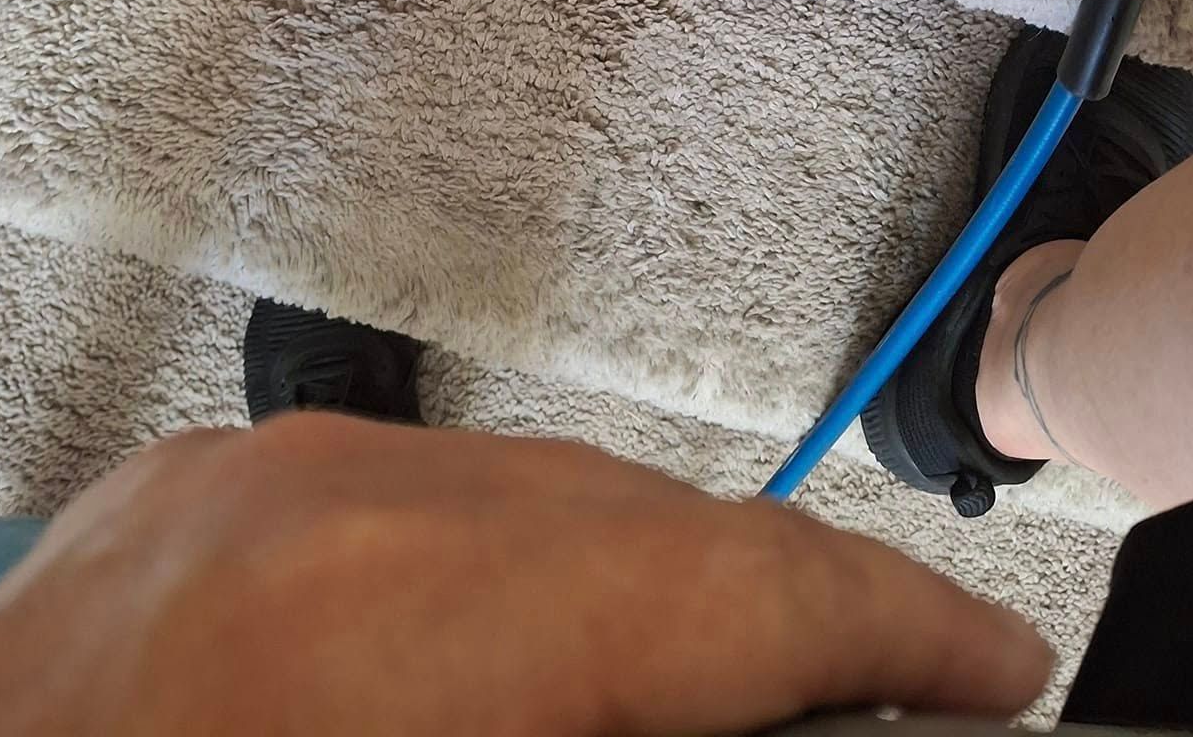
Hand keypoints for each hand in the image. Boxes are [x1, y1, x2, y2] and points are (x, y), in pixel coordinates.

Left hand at [0, 414, 1048, 733]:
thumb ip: (630, 736)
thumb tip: (771, 714)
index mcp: (392, 635)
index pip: (728, 580)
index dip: (895, 625)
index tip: (992, 668)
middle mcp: (323, 508)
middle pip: (647, 526)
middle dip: (776, 616)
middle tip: (884, 691)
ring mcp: (248, 481)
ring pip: (540, 497)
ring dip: (642, 593)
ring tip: (716, 684)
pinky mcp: (200, 491)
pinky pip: (417, 500)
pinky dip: (509, 568)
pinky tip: (539, 646)